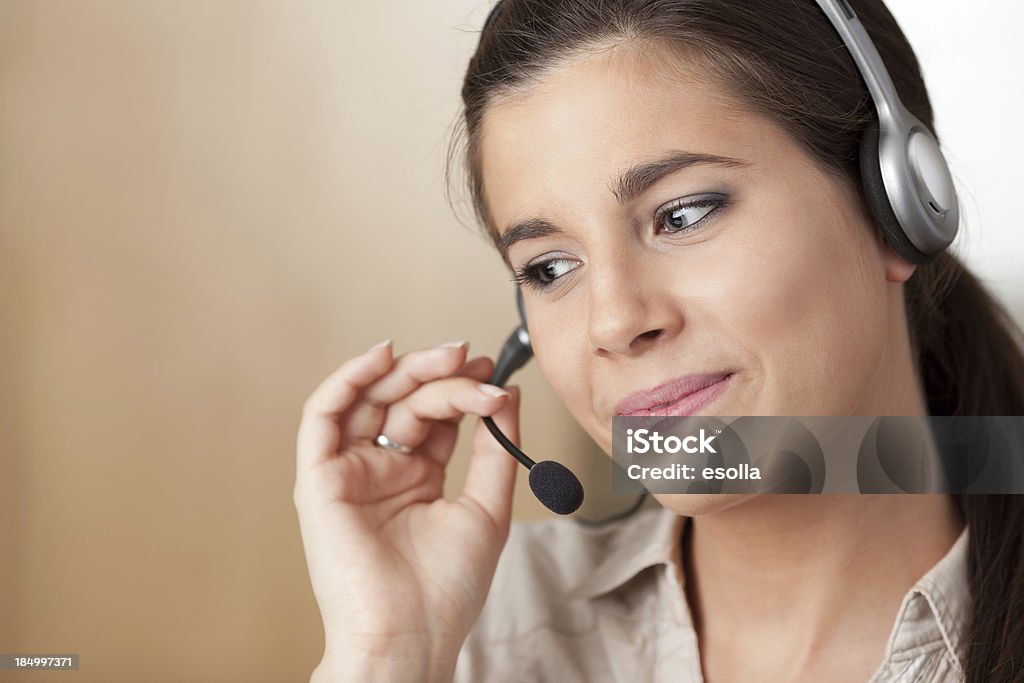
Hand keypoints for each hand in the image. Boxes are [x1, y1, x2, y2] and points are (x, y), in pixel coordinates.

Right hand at [294, 340, 519, 682]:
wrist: (411, 633)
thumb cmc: (447, 587)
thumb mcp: (487, 508)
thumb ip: (495, 450)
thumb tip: (508, 395)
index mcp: (415, 479)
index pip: (437, 417)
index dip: (463, 389)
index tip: (494, 374)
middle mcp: (380, 470)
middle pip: (406, 402)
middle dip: (441, 374)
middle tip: (472, 359)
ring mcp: (348, 471)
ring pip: (369, 400)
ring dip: (405, 369)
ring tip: (445, 355)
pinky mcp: (318, 478)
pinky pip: (322, 416)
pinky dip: (348, 380)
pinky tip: (382, 357)